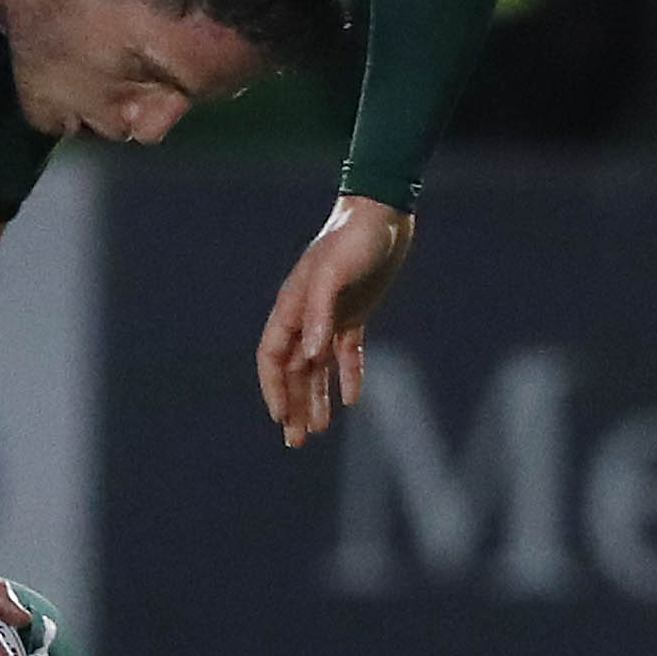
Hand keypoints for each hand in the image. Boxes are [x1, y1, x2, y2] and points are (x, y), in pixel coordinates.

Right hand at [255, 195, 412, 444]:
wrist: (383, 214)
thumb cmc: (354, 240)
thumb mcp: (336, 275)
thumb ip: (320, 314)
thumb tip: (311, 356)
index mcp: (292, 306)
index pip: (273, 356)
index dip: (273, 388)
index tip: (281, 418)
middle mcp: (306, 315)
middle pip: (292, 369)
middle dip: (292, 405)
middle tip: (297, 441)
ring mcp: (330, 316)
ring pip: (316, 367)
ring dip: (315, 397)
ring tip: (319, 430)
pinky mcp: (355, 314)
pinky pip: (346, 353)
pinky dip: (348, 375)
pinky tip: (352, 399)